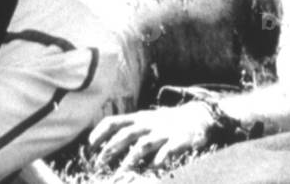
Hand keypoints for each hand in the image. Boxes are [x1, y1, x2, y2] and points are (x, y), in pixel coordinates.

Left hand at [88, 103, 217, 169]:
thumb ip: (127, 129)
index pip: (115, 121)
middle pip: (127, 134)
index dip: (101, 132)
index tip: (90, 144)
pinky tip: (153, 169)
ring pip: (143, 144)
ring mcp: (164, 131)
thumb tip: (101, 146)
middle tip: (99, 166)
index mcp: (139, 118)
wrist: (199, 116)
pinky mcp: (180, 140)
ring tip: (121, 174)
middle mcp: (150, 123)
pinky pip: (168, 150)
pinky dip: (159, 159)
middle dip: (111, 150)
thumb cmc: (166, 123)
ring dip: (130, 159)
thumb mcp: (146, 120)